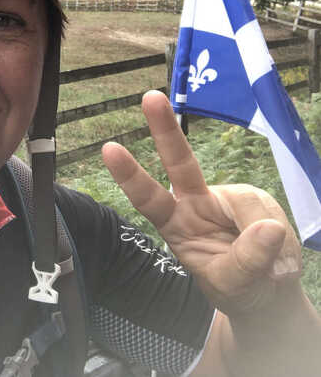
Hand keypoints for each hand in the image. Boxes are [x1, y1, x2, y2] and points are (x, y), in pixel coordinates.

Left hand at [101, 90, 302, 317]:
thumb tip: (269, 228)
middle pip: (180, 162)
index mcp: (174, 223)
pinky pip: (271, 214)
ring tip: (274, 270)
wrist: (267, 292)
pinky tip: (281, 260)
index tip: (109, 149)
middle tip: (150, 97)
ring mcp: (226, 197)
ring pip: (249, 204)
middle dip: (164, 129)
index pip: (148, 197)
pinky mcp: (254, 201)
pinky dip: (282, 242)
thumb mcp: (234, 283)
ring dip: (267, 238)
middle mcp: (195, 201)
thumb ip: (247, 260)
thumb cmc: (236, 286)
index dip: (130, 175)